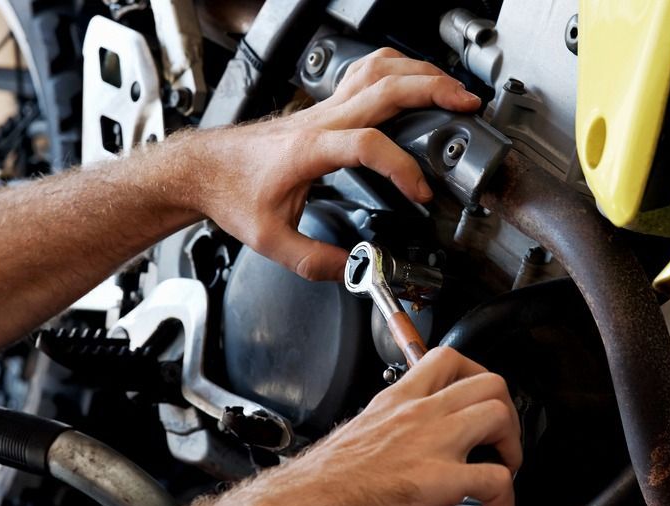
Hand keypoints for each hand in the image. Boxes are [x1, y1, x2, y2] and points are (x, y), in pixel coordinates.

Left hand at [181, 49, 480, 280]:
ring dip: (418, 72)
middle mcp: (321, 120)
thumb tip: (355, 270)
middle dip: (432, 91)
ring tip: (450, 86)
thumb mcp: (272, 241)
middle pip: (385, 88)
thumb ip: (316, 262)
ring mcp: (323, 108)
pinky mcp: (323, 109)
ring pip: (377, 70)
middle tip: (466, 105)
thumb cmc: (232, 194)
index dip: (402, 168)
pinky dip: (396, 71)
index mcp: (311, 149)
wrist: (203, 169)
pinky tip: (412, 81)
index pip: (369, 145)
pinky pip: (364, 74)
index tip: (419, 192)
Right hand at [242, 348, 521, 505]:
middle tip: (497, 447)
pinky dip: (502, 505)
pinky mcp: (437, 481)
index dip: (477, 379)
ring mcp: (431, 443)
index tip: (476, 408)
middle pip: (491, 381)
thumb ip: (392, 432)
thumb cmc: (317, 482)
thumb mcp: (358, 434)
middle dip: (508, 416)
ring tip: (498, 478)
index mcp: (397, 400)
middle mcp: (418, 413)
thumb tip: (411, 453)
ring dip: (512, 452)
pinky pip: (497, 481)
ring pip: (501, 416)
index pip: (447, 359)